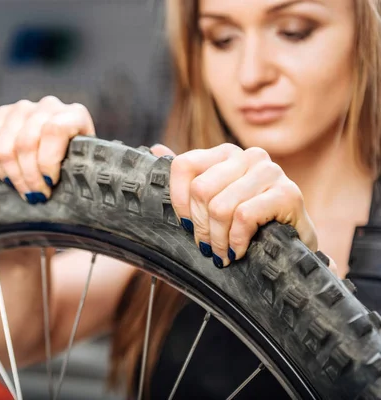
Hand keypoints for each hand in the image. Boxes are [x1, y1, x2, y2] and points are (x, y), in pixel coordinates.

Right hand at [0, 96, 94, 202]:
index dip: (48, 161)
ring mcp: (23, 108)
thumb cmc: (77, 161)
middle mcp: (48, 106)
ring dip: (13, 175)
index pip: (54, 131)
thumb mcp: (84, 164)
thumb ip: (78, 168)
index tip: (50, 183)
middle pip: (27, 142)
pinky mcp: (1, 114)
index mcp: (75, 114)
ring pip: (6, 146)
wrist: (65, 147)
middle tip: (37, 196)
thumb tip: (60, 186)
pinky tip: (8, 179)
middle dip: (30, 176)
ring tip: (24, 191)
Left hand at [165, 143, 317, 267]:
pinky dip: (236, 241)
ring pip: (221, 207)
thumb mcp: (213, 200)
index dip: (178, 200)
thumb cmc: (247, 224)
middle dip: (200, 226)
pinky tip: (239, 250)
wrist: (292, 246)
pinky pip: (243, 218)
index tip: (186, 224)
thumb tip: (154, 149)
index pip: (184, 165)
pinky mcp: (288, 193)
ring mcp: (270, 172)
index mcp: (226, 153)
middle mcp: (249, 155)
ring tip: (222, 252)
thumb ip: (187, 176)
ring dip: (218, 239)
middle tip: (207, 246)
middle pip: (200, 190)